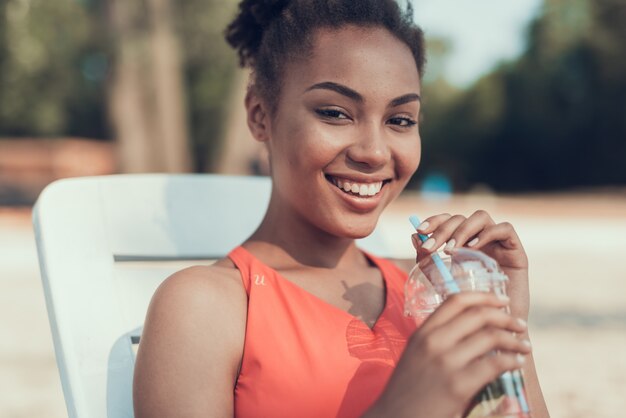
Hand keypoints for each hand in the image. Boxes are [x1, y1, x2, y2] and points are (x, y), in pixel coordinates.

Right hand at [368, 292, 530, 417]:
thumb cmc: (408, 393)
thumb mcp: (415, 357)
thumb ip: (437, 341)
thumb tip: (473, 330)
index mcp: (422, 333)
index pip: (456, 301)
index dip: (484, 296)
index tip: (502, 299)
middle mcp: (432, 342)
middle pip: (478, 315)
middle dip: (506, 316)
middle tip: (520, 325)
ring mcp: (445, 363)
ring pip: (490, 337)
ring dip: (514, 339)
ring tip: (524, 345)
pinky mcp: (458, 386)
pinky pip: (494, 364)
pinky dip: (512, 361)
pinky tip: (517, 364)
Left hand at [411, 211, 529, 319]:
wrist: (497, 332)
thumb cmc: (469, 309)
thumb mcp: (443, 282)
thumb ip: (428, 261)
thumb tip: (414, 237)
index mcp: (463, 244)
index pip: (448, 220)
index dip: (434, 221)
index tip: (419, 230)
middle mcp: (480, 240)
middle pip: (461, 218)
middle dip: (443, 229)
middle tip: (431, 247)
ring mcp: (499, 244)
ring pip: (481, 217)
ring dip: (461, 230)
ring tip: (450, 250)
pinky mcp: (517, 252)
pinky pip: (505, 229)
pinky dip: (487, 233)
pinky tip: (472, 247)